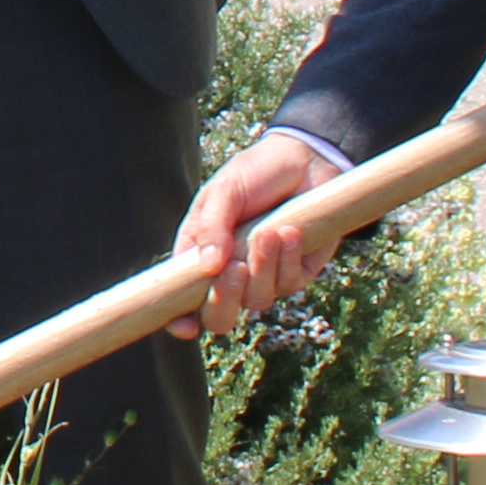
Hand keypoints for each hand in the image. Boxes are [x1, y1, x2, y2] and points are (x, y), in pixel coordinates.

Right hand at [172, 131, 345, 332]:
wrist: (306, 159)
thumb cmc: (256, 172)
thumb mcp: (224, 190)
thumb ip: (212, 226)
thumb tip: (208, 266)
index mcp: (200, 255)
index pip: (182, 298)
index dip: (179, 319)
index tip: (185, 325)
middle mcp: (229, 273)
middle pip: (219, 316)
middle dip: (226, 299)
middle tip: (236, 268)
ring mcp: (263, 277)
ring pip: (257, 300)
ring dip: (263, 267)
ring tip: (269, 231)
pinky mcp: (296, 273)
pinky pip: (289, 284)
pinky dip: (288, 258)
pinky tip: (292, 231)